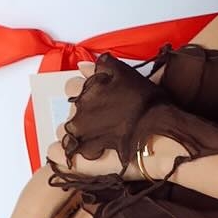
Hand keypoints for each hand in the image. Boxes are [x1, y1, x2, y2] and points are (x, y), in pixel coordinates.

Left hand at [43, 63, 173, 182]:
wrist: (159, 137)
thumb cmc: (149, 105)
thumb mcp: (130, 77)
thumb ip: (105, 67)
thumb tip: (83, 65)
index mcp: (89, 91)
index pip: (72, 85)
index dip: (85, 90)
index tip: (98, 96)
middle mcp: (79, 110)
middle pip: (70, 108)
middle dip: (84, 111)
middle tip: (105, 117)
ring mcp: (78, 132)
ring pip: (65, 129)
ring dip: (77, 131)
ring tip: (99, 135)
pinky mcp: (78, 153)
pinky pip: (58, 150)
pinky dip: (68, 150)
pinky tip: (86, 150)